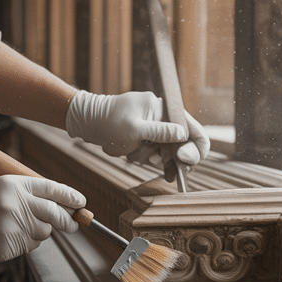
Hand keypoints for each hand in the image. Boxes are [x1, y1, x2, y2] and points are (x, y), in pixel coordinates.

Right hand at [0, 175, 83, 270]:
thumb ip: (25, 192)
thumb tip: (58, 201)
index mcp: (11, 185)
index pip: (50, 188)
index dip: (69, 196)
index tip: (81, 202)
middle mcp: (15, 204)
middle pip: (54, 213)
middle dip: (67, 219)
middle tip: (73, 224)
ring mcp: (12, 227)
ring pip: (44, 232)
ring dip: (40, 231)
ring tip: (19, 227)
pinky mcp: (10, 246)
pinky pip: (31, 245)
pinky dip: (27, 242)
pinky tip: (9, 237)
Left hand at [65, 90, 209, 171]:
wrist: (86, 121)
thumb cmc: (108, 121)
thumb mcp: (134, 129)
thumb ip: (160, 132)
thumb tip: (183, 135)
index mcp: (164, 110)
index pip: (193, 130)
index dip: (195, 149)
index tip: (183, 161)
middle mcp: (163, 118)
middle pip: (183, 145)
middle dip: (172, 158)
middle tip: (168, 171)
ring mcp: (154, 129)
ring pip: (166, 152)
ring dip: (153, 158)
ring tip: (136, 153)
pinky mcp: (145, 138)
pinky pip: (153, 154)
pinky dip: (144, 157)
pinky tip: (132, 154)